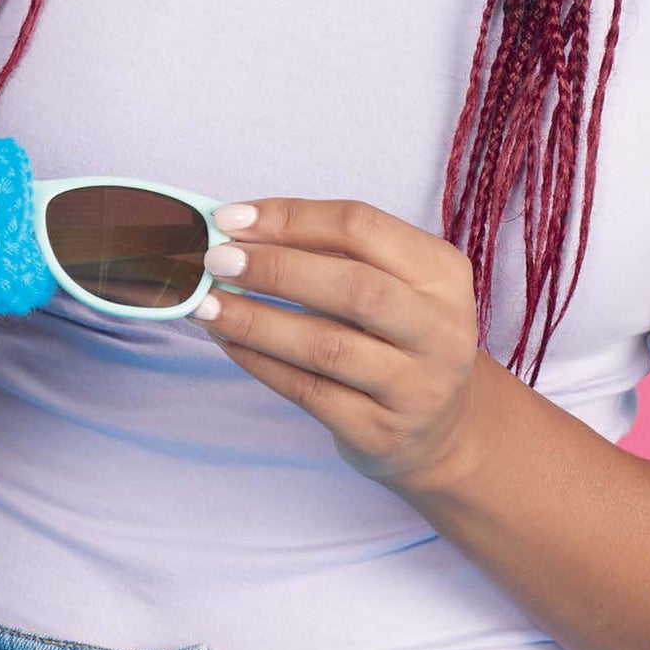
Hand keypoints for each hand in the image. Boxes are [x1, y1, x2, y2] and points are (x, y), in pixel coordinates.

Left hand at [193, 197, 485, 489]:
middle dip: (276, 268)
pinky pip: (309, 392)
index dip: (293, 218)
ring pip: (327, 346)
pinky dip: (260, 363)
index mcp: (443, 273)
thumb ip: (332, 255)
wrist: (441, 428)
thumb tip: (241, 233)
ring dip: (257, 321)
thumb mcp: (393, 285)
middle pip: (354, 286)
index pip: (363, 227)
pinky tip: (229, 343)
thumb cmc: (399, 338)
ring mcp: (415, 385)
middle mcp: (440, 328)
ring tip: (206, 305)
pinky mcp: (381, 431)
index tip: (232, 218)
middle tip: (217, 260)